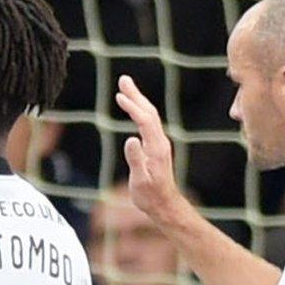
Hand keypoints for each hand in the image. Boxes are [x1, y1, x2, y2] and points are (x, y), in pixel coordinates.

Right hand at [114, 75, 183, 227]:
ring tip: (124, 88)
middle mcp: (160, 141)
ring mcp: (158, 143)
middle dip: (136, 94)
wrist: (165, 205)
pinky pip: (146, 123)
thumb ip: (136, 160)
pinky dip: (137, 111)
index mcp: (156, 147)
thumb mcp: (141, 181)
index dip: (133, 107)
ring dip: (137, 99)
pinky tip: (131, 108)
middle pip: (148, 112)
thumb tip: (130, 139)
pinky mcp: (155, 146)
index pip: (144, 121)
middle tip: (123, 79)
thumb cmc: (151, 196)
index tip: (119, 96)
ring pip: (148, 115)